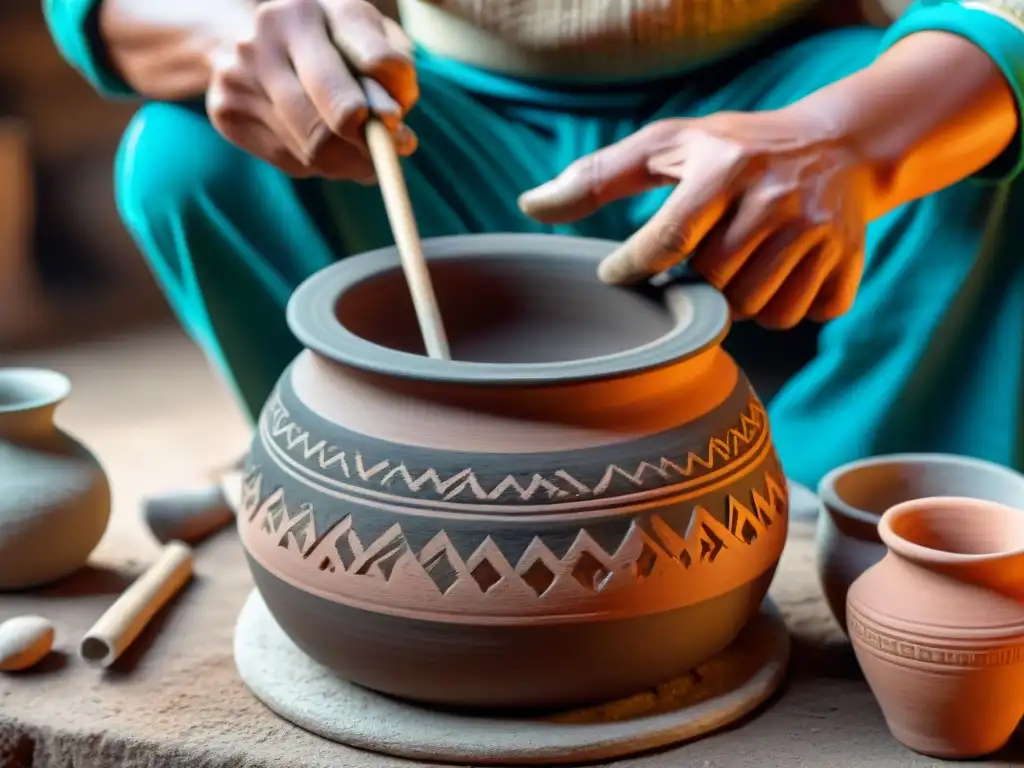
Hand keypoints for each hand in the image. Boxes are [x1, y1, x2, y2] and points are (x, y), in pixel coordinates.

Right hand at [206, 0, 417, 180]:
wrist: (243, 37)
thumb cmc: (326, 41)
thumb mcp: (365, 38)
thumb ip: (392, 68)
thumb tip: (390, 121)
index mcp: (314, 7)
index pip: (376, 63)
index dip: (390, 105)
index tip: (395, 124)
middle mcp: (272, 29)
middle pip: (339, 115)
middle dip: (369, 144)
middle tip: (385, 155)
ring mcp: (242, 70)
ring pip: (315, 148)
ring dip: (349, 163)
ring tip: (358, 154)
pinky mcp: (226, 111)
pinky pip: (290, 160)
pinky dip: (317, 166)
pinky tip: (321, 148)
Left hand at [519, 110, 876, 328]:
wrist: (840, 146)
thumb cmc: (735, 149)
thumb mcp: (669, 146)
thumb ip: (599, 176)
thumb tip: (529, 205)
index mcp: (724, 167)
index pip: (668, 240)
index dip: (635, 268)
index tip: (618, 275)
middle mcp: (776, 198)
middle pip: (714, 283)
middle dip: (700, 279)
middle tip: (707, 255)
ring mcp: (819, 232)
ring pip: (759, 309)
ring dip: (741, 298)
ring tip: (742, 264)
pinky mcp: (849, 259)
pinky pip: (802, 316)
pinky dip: (785, 306)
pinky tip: (781, 274)